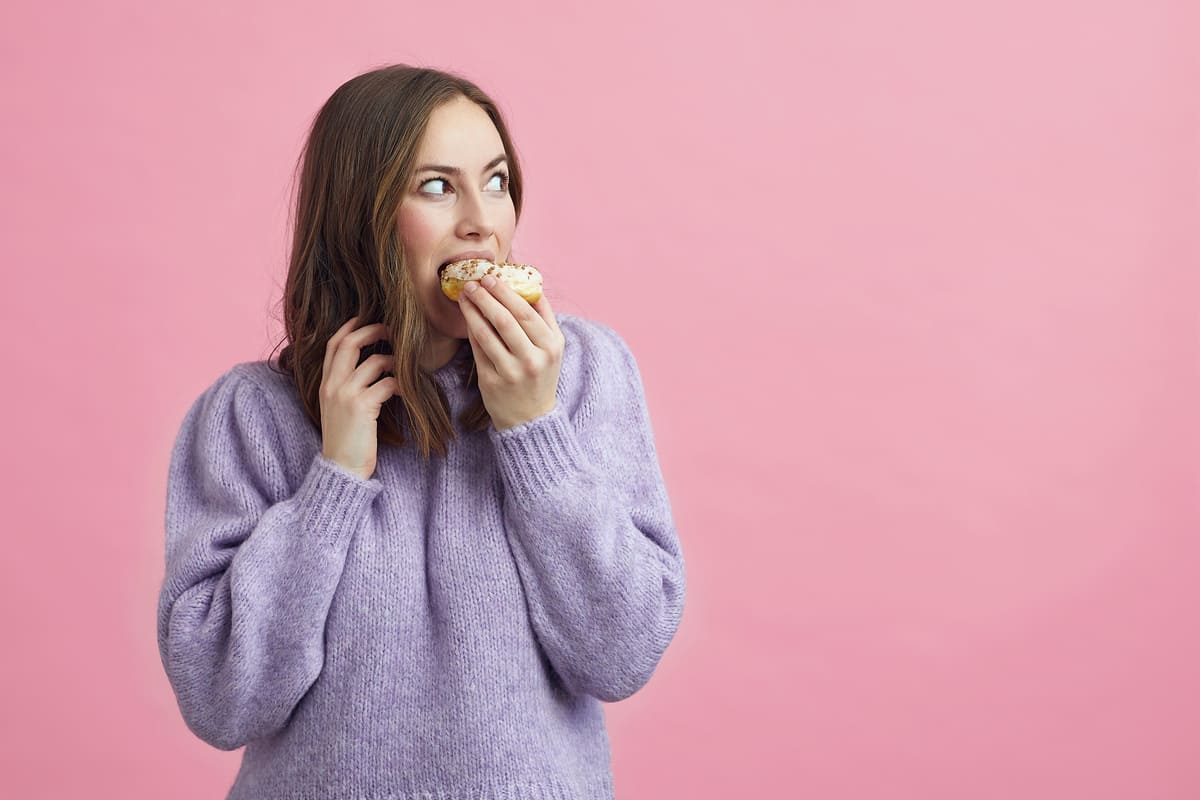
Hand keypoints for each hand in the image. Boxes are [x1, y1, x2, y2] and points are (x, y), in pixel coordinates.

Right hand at [318, 315, 395, 479]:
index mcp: (325, 384)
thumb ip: (346, 388)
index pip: (333, 344)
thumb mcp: (338, 410)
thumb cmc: (346, 442)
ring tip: (404, 368)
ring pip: (374, 362)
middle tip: (391, 330)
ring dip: (394, 361)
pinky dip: (402, 384)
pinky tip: (408, 390)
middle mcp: (331, 385)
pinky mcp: (362, 406)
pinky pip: (388, 383)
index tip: (365, 318)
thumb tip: (371, 367)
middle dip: (372, 330)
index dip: (349, 327)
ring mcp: (345, 394)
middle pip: (349, 343)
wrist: (341, 469)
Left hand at [459, 275, 564, 430]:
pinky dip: (471, 329)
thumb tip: (529, 285)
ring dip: (473, 310)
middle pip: (506, 320)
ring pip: (488, 333)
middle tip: (474, 282)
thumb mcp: (552, 349)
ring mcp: (512, 372)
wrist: (531, 418)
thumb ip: (545, 318)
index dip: (506, 292)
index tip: (492, 277)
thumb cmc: (540, 375)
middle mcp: (533, 359)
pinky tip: (467, 316)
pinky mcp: (492, 382)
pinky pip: (478, 349)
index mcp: (551, 346)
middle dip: (487, 297)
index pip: (527, 312)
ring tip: (465, 295)